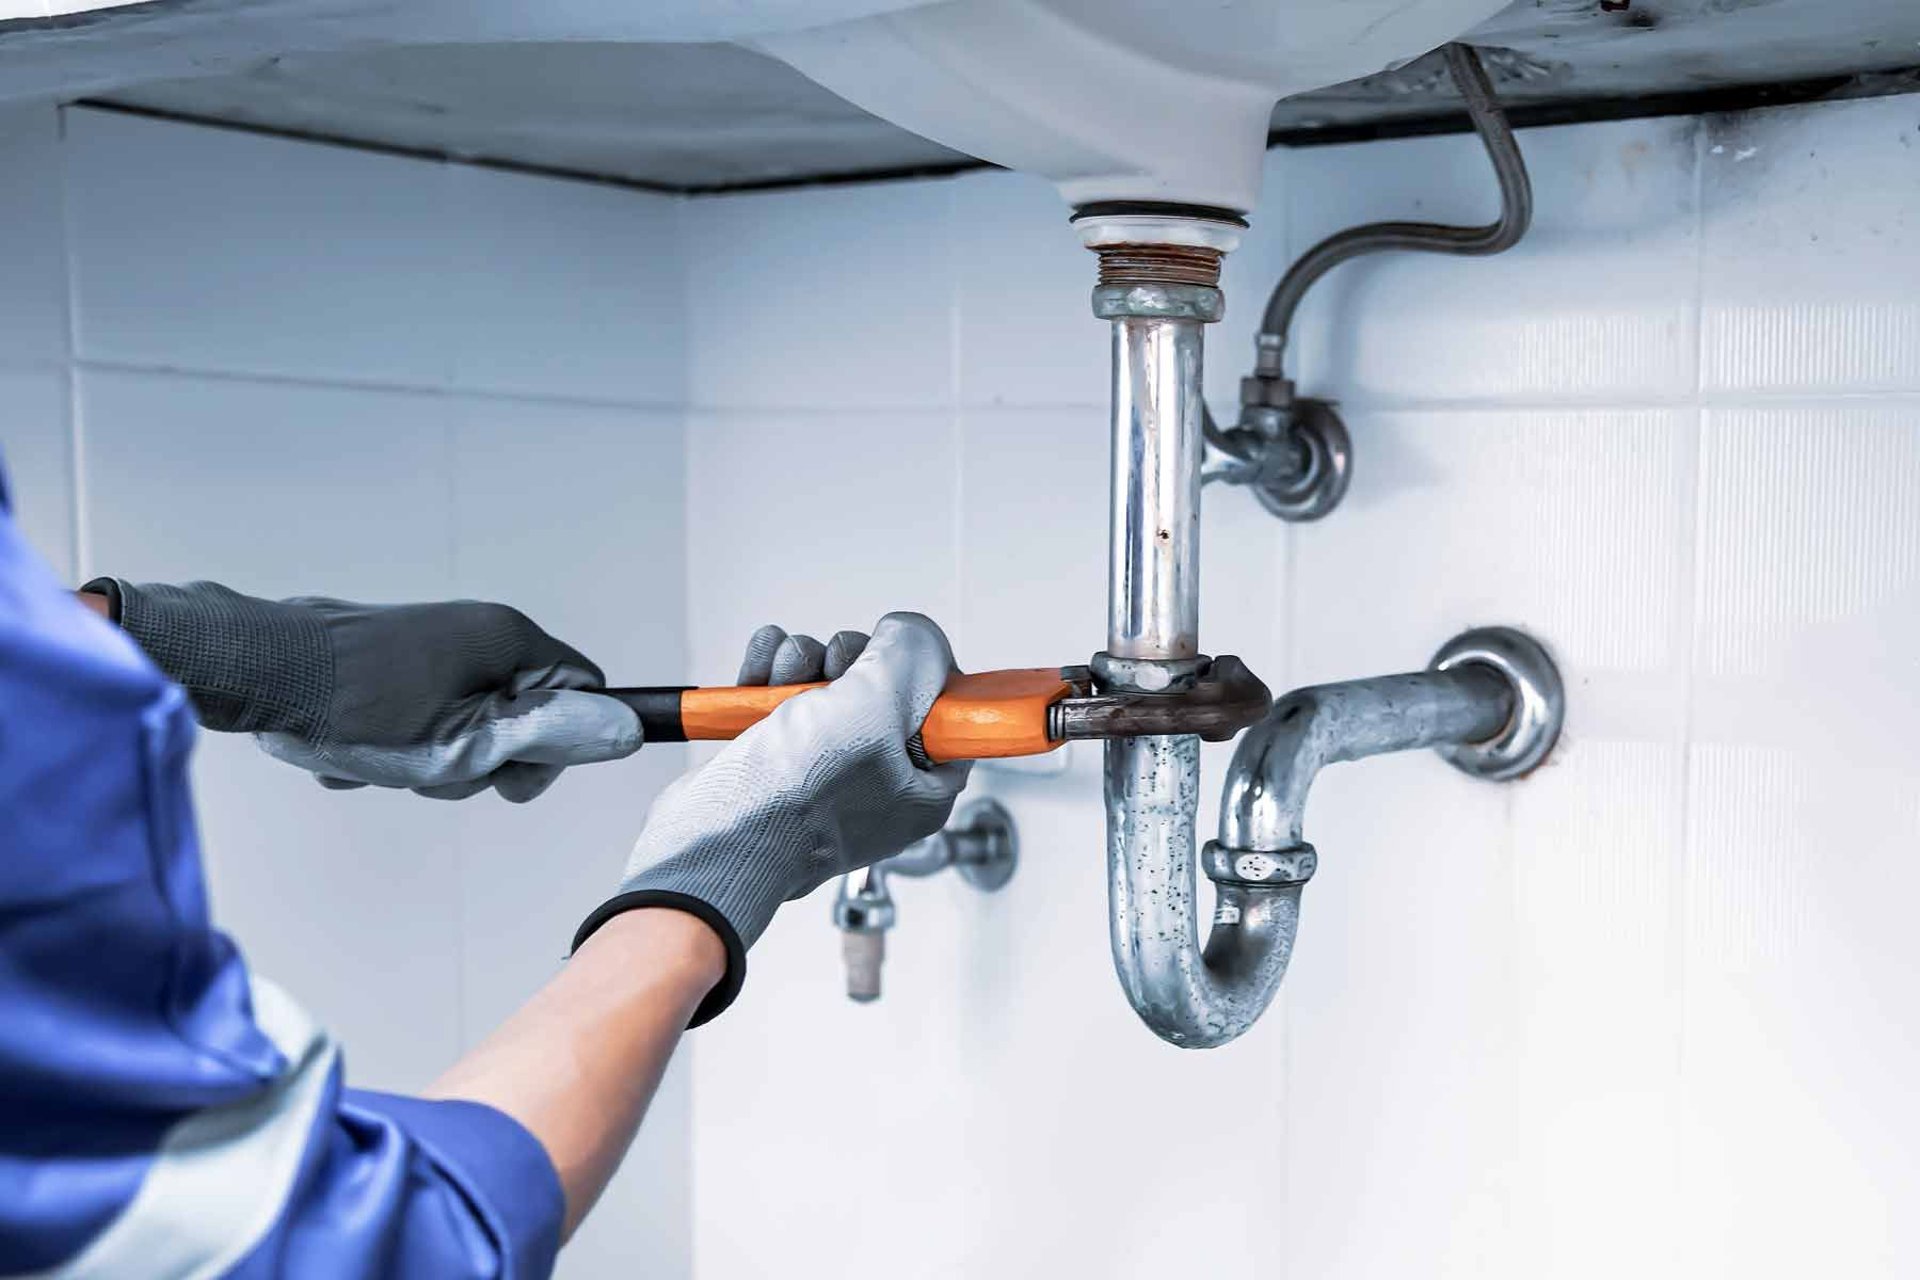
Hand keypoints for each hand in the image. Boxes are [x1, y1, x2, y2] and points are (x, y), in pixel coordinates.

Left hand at [94, 579, 641, 801]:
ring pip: (466, 723)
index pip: (583, 692)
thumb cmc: (357, 707)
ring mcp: (431, 642)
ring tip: (383, 758)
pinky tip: (355, 748)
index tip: (509, 778)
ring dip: (431, 758)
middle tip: (431, 769)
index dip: (558, 747)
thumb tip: (626, 728)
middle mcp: (476, 630)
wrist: (257, 670)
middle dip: (481, 760)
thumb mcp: (467, 742)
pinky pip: (419, 715)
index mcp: (507, 639)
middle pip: (523, 714)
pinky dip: (394, 742)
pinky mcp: (390, 659)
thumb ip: (550, 738)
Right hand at [574, 613, 970, 1023]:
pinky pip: (784, 693)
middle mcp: (880, 778)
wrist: (713, 840)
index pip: (946, 709)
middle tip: (831, 676)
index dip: (919, 672)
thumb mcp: (877, 710)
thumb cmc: (795, 801)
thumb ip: (910, 657)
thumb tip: (910, 632)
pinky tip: (754, 679)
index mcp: (924, 785)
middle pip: (882, 684)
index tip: (891, 659)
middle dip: (846, 661)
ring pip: (828, 682)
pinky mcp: (779, 757)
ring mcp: (826, 768)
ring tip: (779, 684)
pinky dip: (767, 675)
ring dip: (800, 664)